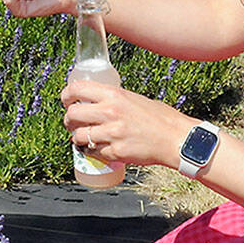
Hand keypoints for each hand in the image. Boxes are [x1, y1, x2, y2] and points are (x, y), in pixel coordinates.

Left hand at [61, 78, 189, 169]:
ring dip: (78, 138)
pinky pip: (92, 152)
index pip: (76, 89)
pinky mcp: (115, 152)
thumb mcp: (134, 99)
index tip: (67, 101)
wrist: (176, 138)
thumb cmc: (160, 118)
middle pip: (71, 115)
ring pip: (78, 137)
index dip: (66, 96)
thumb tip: (95, 102)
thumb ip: (113, 99)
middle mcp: (110, 112)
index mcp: (114, 95)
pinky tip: (97, 148)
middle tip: (73, 123)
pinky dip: (91, 151)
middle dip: (68, 120)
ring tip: (85, 138)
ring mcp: (111, 134)